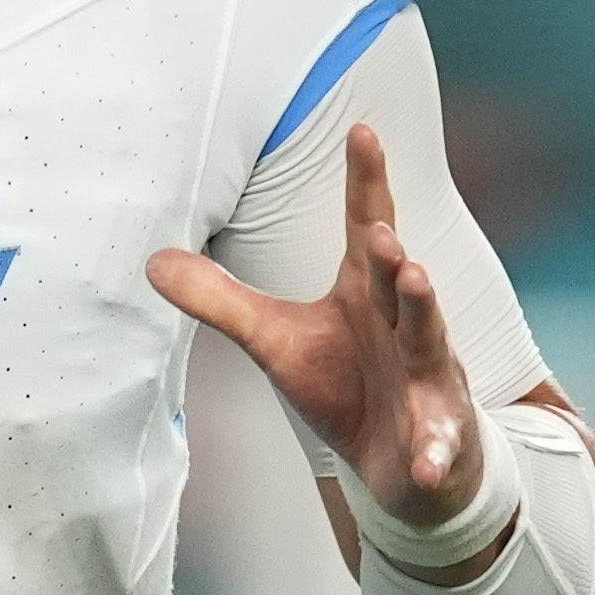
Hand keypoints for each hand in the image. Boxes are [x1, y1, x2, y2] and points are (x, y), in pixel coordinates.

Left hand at [149, 126, 494, 549]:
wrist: (404, 463)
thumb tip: (154, 261)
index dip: (366, 181)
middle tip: (377, 231)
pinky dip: (435, 452)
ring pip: (430, 341)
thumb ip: (222, 302)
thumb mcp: (277, 342)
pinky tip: (427, 461)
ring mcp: (428, 379)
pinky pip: (439, 445)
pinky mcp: (440, 437)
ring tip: (417, 281)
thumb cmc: (347, 387)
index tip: (362, 131)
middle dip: (389, 255)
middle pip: (397, 281)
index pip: (367, 226)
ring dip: (425, 312)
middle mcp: (403, 325)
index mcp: (365, 294)